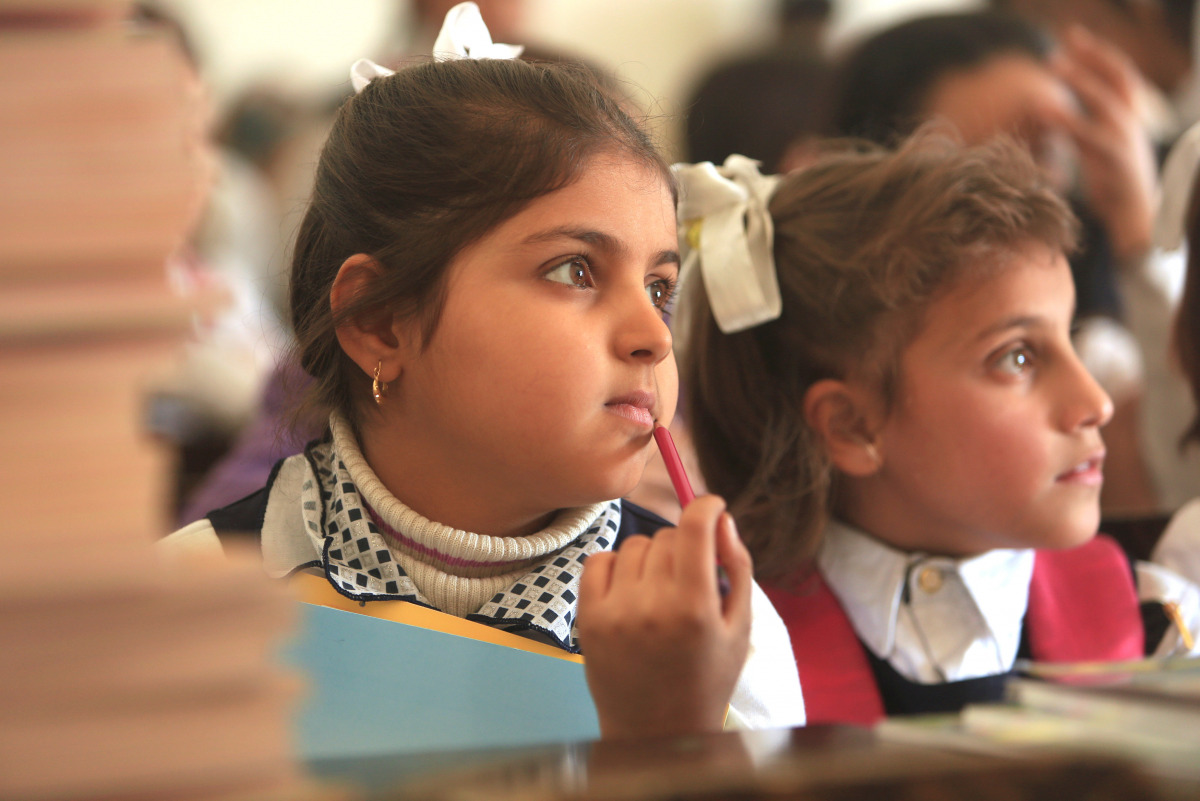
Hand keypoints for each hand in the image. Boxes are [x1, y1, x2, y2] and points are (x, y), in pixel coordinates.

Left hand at [577, 495, 752, 738]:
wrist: (655, 732)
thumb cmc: (706, 679)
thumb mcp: (739, 627)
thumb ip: (737, 568)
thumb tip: (723, 519)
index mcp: (695, 606)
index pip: (694, 526)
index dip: (706, 506)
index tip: (711, 507)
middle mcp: (651, 605)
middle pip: (666, 536)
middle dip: (683, 546)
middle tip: (689, 577)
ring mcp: (615, 611)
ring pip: (633, 546)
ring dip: (650, 558)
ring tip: (660, 591)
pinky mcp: (587, 619)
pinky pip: (598, 561)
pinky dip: (616, 567)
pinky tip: (631, 591)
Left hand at [1046, 25, 1157, 262]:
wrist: (1137, 225)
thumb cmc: (1114, 191)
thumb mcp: (1097, 154)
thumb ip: (1081, 133)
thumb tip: (1053, 113)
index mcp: (1130, 121)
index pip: (1120, 77)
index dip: (1099, 55)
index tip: (1074, 38)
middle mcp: (1132, 126)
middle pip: (1117, 79)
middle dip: (1093, 56)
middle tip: (1064, 40)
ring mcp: (1126, 143)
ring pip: (1105, 102)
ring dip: (1080, 80)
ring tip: (1053, 64)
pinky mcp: (1116, 163)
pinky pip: (1090, 136)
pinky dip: (1067, 120)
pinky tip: (1044, 109)